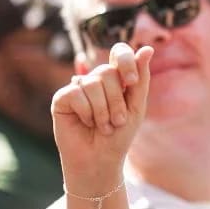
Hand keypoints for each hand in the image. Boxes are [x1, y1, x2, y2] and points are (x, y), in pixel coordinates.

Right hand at [51, 43, 152, 192]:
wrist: (100, 160)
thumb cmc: (119, 135)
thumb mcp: (136, 107)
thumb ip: (140, 78)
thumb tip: (147, 48)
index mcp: (116, 78)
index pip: (120, 52)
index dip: (126, 62)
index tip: (131, 82)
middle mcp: (96, 79)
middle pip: (108, 71)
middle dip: (116, 101)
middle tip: (116, 121)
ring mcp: (78, 87)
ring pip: (92, 83)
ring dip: (102, 111)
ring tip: (103, 126)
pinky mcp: (62, 98)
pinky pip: (76, 92)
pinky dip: (86, 112)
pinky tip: (86, 123)